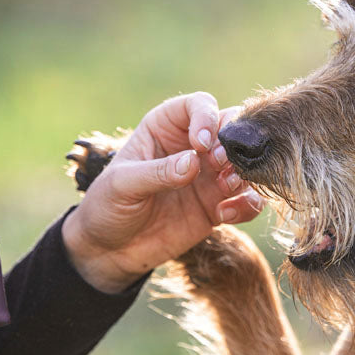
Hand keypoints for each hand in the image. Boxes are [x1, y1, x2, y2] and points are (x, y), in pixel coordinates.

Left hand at [62, 91, 262, 292]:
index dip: (207, 118)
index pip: (199, 105)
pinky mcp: (218, 207)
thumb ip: (157, 172)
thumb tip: (193, 162)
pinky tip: (225, 216)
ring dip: (244, 174)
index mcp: (166, 128)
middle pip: (233, 129)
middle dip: (234, 144)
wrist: (110, 250)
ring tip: (225, 189)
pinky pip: (248, 200)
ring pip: (247, 163)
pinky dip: (247, 205)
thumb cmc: (107, 206)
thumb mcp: (122, 185)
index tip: (200, 144)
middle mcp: (193, 147)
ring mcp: (209, 177)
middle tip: (221, 164)